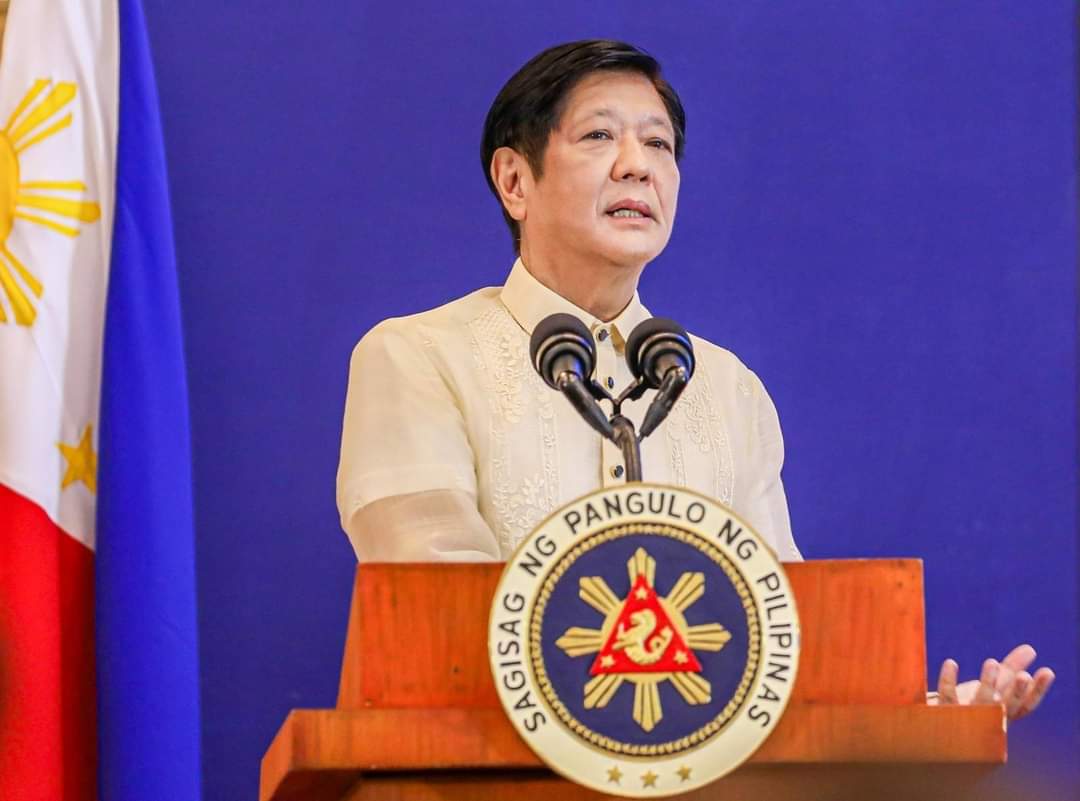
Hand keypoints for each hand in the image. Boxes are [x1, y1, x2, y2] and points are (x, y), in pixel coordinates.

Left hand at [936, 644, 1054, 719]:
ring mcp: (968, 718)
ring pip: (980, 703)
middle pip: (1007, 707)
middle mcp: (989, 719)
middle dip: (1017, 692)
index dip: (1038, 690)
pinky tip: (951, 663)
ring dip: (988, 683)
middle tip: (1024, 676)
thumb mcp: (994, 688)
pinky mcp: (945, 712)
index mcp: (1004, 714)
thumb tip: (1030, 649)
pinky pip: (947, 696)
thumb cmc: (973, 706)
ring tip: (992, 662)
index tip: (1048, 671)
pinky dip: (948, 680)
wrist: (941, 728)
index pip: (1026, 705)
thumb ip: (1010, 670)